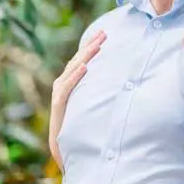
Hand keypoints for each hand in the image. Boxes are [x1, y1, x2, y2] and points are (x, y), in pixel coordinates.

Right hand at [49, 30, 105, 168]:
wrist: (65, 151)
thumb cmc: (81, 129)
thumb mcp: (92, 107)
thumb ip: (101, 94)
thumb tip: (125, 84)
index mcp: (71, 83)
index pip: (82, 60)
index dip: (92, 47)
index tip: (105, 34)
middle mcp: (62, 85)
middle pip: (78, 60)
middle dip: (91, 46)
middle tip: (104, 33)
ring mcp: (59, 94)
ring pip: (73, 69)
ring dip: (85, 56)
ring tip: (97, 45)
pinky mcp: (58, 105)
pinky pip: (67, 88)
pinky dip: (75, 76)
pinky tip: (85, 67)